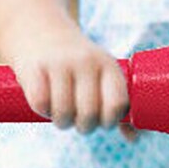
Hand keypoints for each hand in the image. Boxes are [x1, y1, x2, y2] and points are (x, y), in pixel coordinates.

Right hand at [8, 31, 129, 132]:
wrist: (40, 29)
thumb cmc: (78, 64)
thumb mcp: (102, 76)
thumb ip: (118, 107)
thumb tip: (134, 138)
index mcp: (109, 65)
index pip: (117, 104)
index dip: (109, 121)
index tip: (101, 120)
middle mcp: (86, 61)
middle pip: (89, 115)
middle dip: (83, 126)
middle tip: (78, 119)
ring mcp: (60, 63)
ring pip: (63, 113)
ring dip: (61, 121)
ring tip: (61, 112)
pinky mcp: (34, 67)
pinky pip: (40, 104)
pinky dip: (41, 109)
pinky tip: (45, 100)